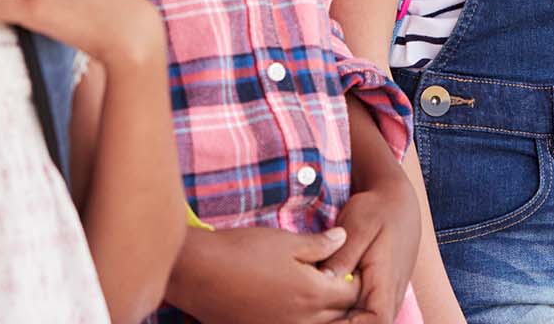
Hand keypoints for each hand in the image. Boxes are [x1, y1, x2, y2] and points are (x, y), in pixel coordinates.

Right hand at [167, 225, 362, 323]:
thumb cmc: (243, 251)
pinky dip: (302, 320)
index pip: (351, 293)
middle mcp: (301, 321)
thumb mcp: (286, 241)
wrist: (198, 273)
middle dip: (345, 299)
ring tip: (318, 294)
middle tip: (342, 280)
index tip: (354, 267)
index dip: (356, 280)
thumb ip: (320, 244)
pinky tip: (294, 305)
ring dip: (325, 314)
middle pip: (339, 316)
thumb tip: (343, 238)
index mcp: (312, 294)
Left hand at [320, 170, 420, 322]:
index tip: (324, 320)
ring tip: (314, 308)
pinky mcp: (380, 293)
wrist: (397, 200)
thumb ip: (343, 255)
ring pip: (366, 321)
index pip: (376, 323)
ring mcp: (387, 297)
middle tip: (310, 312)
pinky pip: (365, 314)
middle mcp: (391, 296)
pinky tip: (325, 303)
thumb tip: (322, 280)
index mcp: (386, 283)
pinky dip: (346, 313)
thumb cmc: (376, 209)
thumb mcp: (358, 225)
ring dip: (342, 319)